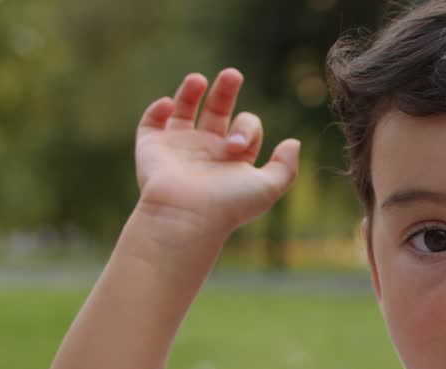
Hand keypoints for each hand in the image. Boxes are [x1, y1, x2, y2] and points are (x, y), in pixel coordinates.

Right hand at [133, 68, 299, 237]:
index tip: (237, 144)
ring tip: (199, 79)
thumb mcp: (268, 187)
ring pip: (184, 111)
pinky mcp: (152, 148)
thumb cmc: (229, 205)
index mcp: (233, 160)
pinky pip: (151, 123)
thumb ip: (286, 166)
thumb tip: (294, 142)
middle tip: (233, 74)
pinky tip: (168, 104)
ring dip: (190, 91)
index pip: (246, 128)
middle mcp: (207, 151)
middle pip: (218, 111)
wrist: (188, 217)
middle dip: (226, 92)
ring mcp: (178, 148)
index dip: (247, 128)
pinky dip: (157, 110)